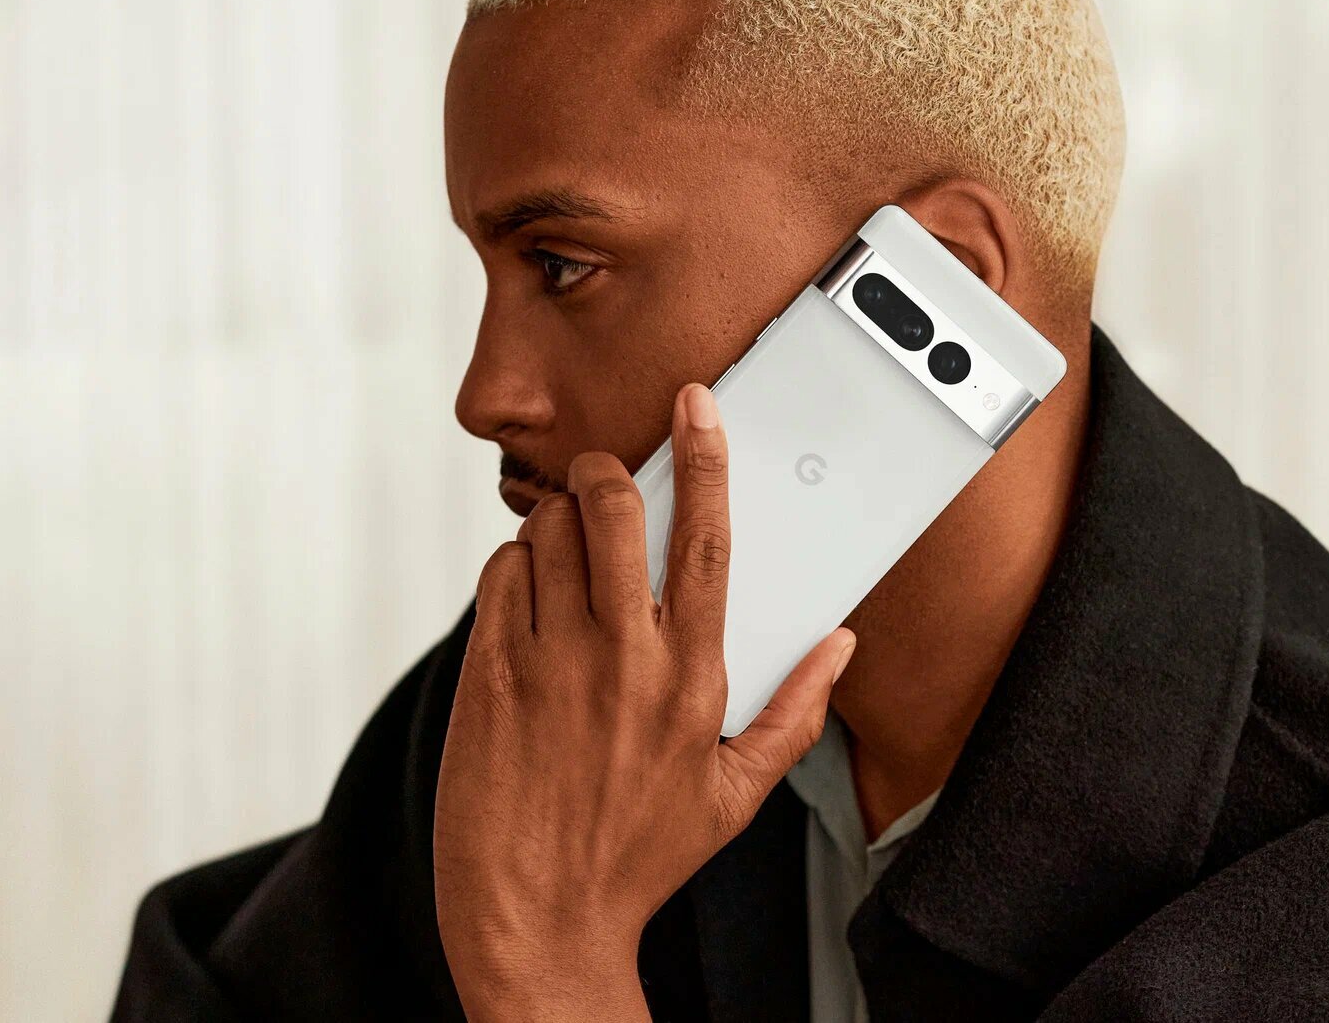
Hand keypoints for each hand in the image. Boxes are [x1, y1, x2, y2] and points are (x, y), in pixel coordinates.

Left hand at [433, 382, 856, 1020]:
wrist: (537, 923)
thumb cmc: (637, 859)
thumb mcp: (737, 797)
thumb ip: (796, 713)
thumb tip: (839, 645)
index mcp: (694, 680)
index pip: (706, 541)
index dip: (706, 460)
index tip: (697, 406)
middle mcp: (623, 661)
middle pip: (614, 512)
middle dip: (609, 473)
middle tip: (609, 478)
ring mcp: (550, 666)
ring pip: (547, 533)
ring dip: (556, 521)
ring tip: (567, 552)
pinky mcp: (489, 678)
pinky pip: (498, 577)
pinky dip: (513, 564)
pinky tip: (528, 595)